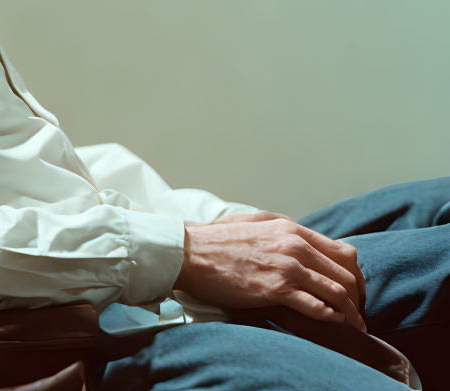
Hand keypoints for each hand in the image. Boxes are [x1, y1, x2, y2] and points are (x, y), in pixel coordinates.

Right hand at [174, 215, 366, 330]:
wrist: (188, 252)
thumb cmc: (216, 240)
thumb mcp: (254, 222)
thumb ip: (281, 229)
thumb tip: (300, 238)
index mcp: (291, 229)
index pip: (343, 252)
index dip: (356, 275)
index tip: (355, 290)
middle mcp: (294, 246)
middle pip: (347, 274)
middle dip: (358, 297)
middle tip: (357, 311)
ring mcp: (286, 268)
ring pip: (337, 292)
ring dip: (350, 312)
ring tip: (353, 325)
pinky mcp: (275, 290)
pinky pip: (317, 307)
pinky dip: (331, 318)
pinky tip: (333, 323)